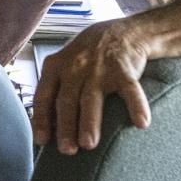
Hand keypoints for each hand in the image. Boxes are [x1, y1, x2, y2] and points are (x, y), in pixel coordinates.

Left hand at [32, 18, 151, 154]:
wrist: (122, 31)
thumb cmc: (87, 54)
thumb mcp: (64, 64)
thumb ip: (54, 89)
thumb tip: (45, 124)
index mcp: (56, 66)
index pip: (44, 95)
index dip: (41, 118)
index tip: (40, 140)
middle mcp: (74, 67)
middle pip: (67, 100)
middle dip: (65, 126)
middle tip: (66, 150)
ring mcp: (99, 68)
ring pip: (92, 98)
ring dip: (89, 121)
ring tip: (88, 143)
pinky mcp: (124, 69)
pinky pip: (130, 90)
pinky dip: (136, 106)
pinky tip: (140, 123)